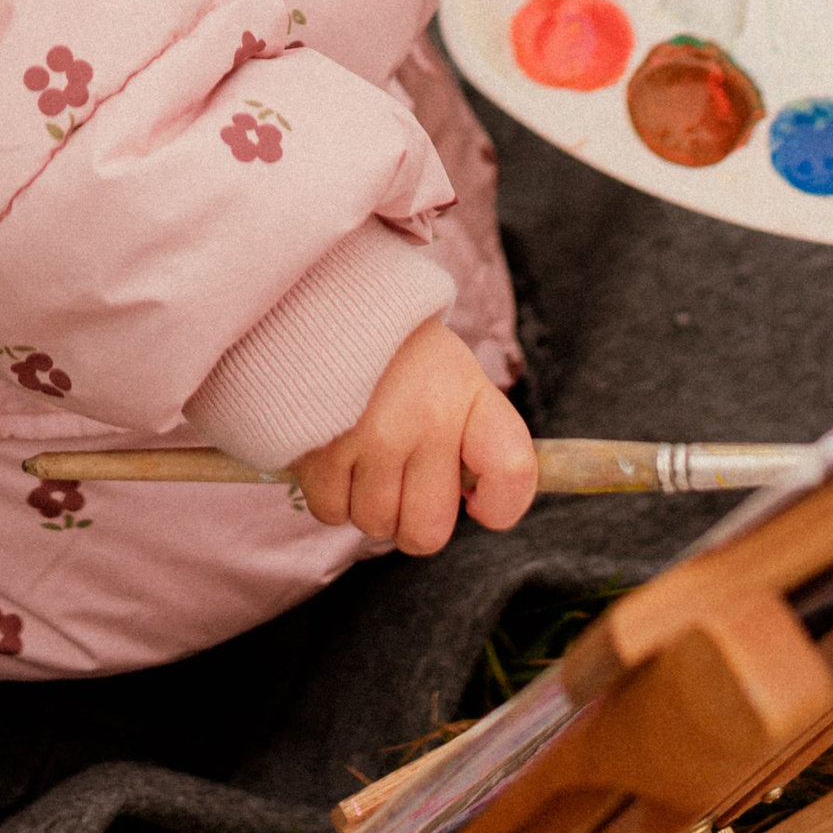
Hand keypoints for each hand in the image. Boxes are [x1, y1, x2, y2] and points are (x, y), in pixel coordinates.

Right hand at [291, 319, 536, 556]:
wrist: (326, 299)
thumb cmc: (400, 354)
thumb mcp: (453, 374)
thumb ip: (475, 437)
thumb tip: (477, 505)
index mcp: (468, 395)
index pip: (512, 471)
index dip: (501, 506)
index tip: (478, 503)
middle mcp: (426, 419)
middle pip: (429, 533)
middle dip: (412, 519)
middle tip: (401, 480)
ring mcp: (372, 436)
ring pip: (376, 524)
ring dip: (367, 502)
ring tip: (363, 452)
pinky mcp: (320, 445)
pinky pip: (332, 511)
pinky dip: (331, 493)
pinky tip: (335, 451)